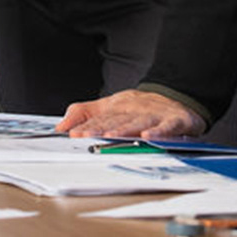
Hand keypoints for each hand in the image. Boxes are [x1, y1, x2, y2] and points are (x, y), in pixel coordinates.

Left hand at [56, 88, 203, 139]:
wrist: (175, 99)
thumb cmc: (139, 109)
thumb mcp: (110, 108)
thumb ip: (84, 115)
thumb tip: (61, 126)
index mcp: (119, 107)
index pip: (100, 118)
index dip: (87, 126)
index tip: (73, 133)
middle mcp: (135, 110)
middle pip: (117, 120)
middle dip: (101, 128)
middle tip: (86, 135)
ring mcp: (155, 115)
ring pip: (138, 123)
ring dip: (124, 129)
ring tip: (111, 136)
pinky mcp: (175, 121)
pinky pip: (167, 127)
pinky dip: (159, 132)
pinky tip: (149, 137)